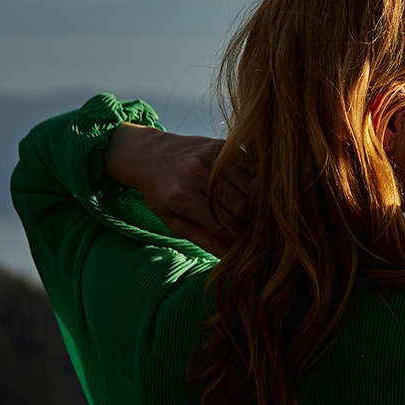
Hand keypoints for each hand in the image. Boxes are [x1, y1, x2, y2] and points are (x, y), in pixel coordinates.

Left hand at [104, 123, 252, 255]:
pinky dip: (256, 182)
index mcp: (181, 196)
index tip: (244, 247)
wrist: (148, 154)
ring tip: (253, 214)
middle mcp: (196, 173)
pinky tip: (251, 193)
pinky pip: (251, 166)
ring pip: (251, 185)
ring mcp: (210, 156)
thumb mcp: (173, 222)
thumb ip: (203, 239)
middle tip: (251, 231)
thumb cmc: (160, 194)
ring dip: (256, 203)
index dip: (238, 239)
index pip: (223, 224)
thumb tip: (230, 259)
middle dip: (250, 223)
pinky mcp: (221, 145)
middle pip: (242, 205)